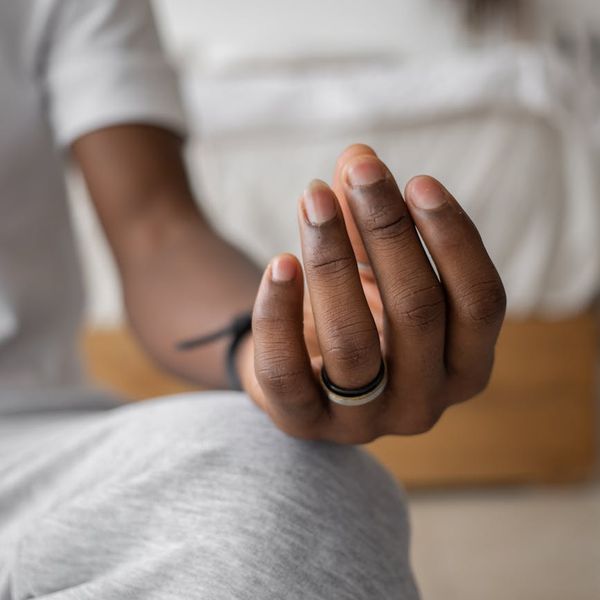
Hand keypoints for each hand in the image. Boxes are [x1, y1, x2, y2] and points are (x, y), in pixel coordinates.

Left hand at [239, 145, 505, 443]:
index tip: (418, 181)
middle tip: (361, 170)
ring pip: (353, 342)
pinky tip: (279, 262)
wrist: (306, 367)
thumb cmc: (359, 310)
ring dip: (332, 259)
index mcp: (465, 366)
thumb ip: (369, 214)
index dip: (454, 237)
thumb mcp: (374, 265)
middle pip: (418, 312)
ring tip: (312, 198)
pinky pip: (286, 371)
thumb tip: (357, 156)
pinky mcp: (304, 424)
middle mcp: (424, 403)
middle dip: (388, 231)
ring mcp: (363, 422)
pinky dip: (279, 312)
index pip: (481, 303)